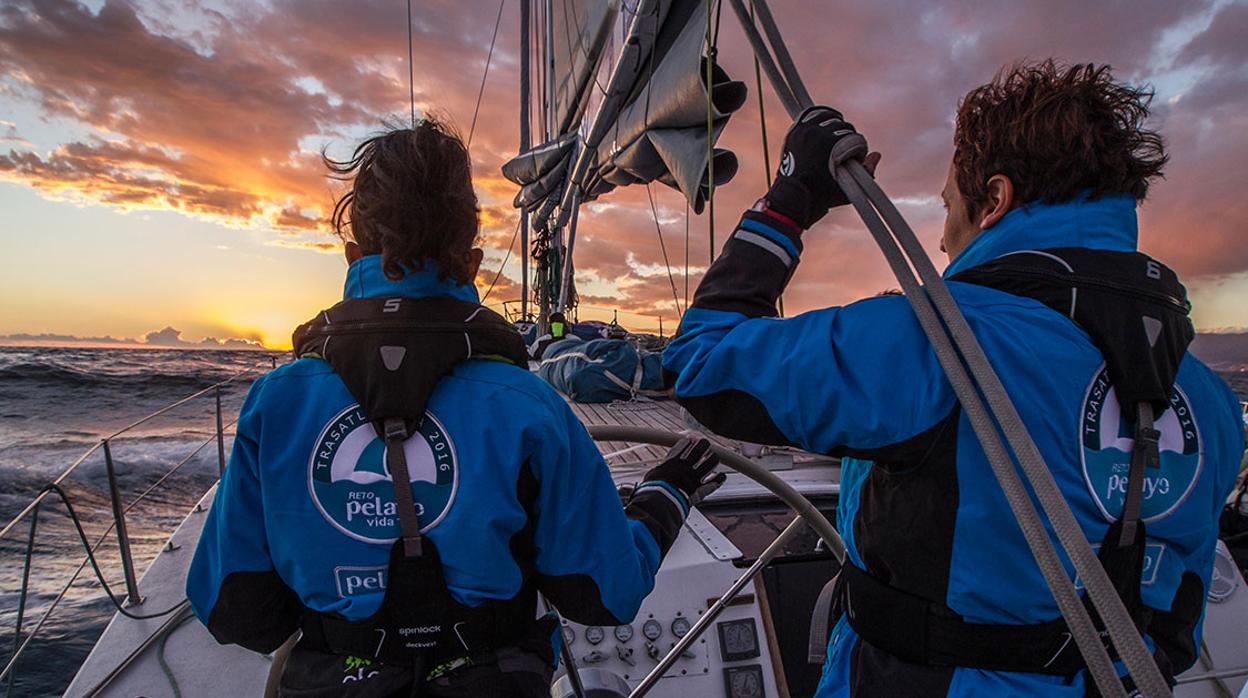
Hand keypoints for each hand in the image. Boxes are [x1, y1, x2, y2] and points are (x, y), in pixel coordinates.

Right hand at [642, 436, 724, 505]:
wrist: (661, 502)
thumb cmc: (653, 490)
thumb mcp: (652, 475)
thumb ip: (659, 470)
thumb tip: (658, 471)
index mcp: (673, 461)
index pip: (683, 445)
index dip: (688, 441)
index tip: (690, 439)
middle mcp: (687, 467)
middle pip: (700, 449)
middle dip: (703, 444)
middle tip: (704, 444)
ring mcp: (695, 477)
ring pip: (711, 462)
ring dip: (713, 459)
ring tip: (713, 458)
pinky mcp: (701, 489)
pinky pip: (715, 482)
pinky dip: (719, 478)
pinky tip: (721, 476)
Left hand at [765, 106, 877, 227]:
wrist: (794, 196)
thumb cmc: (821, 196)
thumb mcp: (847, 190)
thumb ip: (866, 173)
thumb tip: (876, 155)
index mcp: (830, 145)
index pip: (854, 138)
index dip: (858, 149)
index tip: (856, 157)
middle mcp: (817, 134)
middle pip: (843, 126)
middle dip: (847, 138)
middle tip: (846, 149)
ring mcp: (805, 131)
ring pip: (829, 117)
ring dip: (836, 125)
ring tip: (838, 136)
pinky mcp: (796, 130)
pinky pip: (813, 114)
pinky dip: (822, 117)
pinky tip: (827, 123)